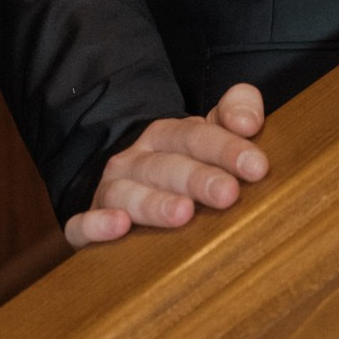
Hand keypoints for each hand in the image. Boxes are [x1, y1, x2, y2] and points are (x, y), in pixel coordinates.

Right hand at [64, 83, 269, 248]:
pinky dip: (95, 225)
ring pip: (127, 193)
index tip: (257, 166)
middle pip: (166, 165)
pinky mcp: (86, 225)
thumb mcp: (212, 132)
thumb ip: (237, 111)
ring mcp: (109, 191)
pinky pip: (81, 223)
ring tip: (183, 214)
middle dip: (198, 179)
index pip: (196, 136)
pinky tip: (118, 227)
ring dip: (155, 203)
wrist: (129, 182)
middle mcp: (135, 159)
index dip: (227, 149)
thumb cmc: (185, 162)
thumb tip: (248, 122)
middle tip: (228, 193)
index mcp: (167, 136)